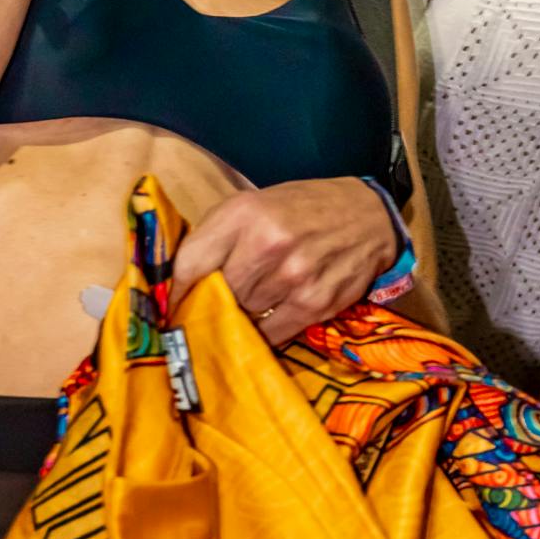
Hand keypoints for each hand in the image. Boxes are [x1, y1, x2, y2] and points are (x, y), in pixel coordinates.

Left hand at [170, 177, 396, 346]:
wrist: (368, 216)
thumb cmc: (300, 209)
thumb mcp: (253, 204)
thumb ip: (217, 236)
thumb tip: (177, 282)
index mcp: (244, 213)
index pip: (189, 264)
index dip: (175, 290)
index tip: (170, 304)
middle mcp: (268, 244)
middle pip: (217, 295)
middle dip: (216, 300)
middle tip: (219, 300)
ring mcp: (294, 277)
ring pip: (244, 316)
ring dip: (244, 314)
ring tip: (255, 300)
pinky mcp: (315, 304)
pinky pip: (272, 334)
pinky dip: (267, 330)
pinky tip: (272, 314)